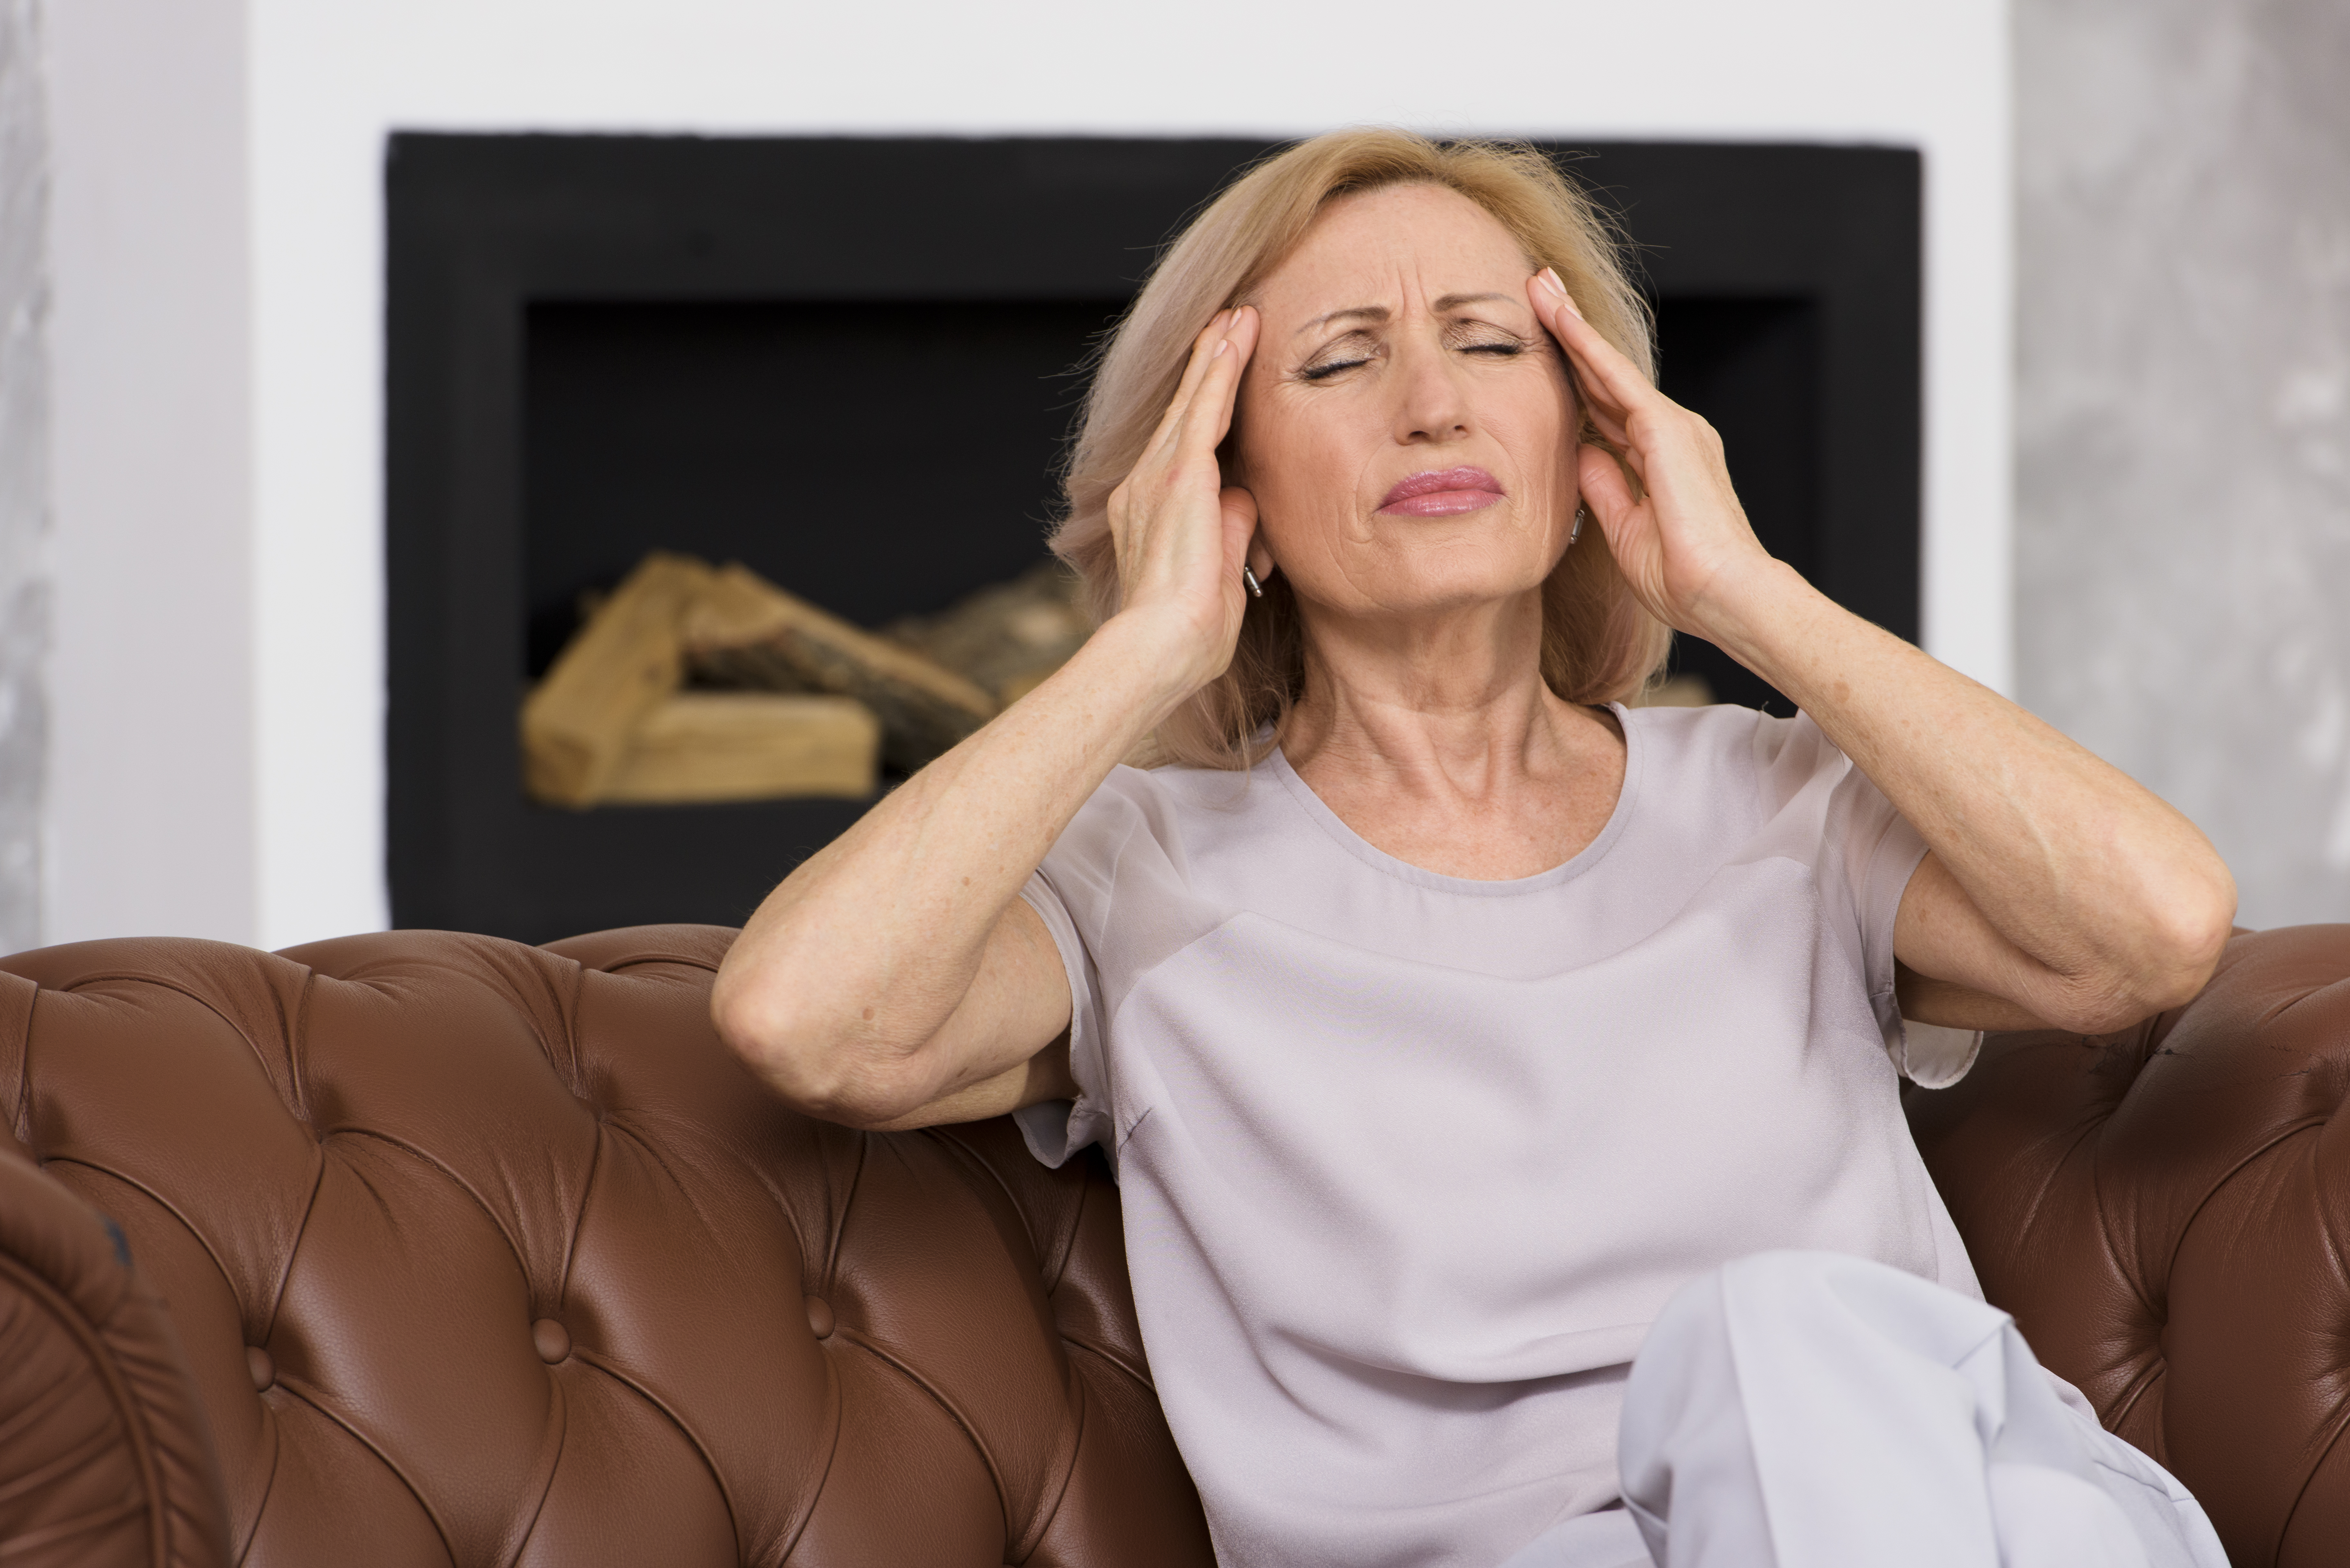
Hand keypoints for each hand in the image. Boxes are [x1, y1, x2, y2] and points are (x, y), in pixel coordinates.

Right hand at [1104, 306, 1262, 691]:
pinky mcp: (1178, 478)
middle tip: (1227, 322)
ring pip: (1193, 403)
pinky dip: (1219, 372)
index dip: (1203, 407)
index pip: (1185, 448)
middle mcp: (1144, 488)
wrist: (1159, 648)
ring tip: (1237, 316)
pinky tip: (1233, 337)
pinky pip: (1203, 411)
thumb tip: (1244, 499)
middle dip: (1207, 366)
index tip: (1220, 374)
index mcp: (1151, 513)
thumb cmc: (1189, 631)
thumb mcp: (1222, 573)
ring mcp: (1156, 480)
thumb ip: (1232, 531)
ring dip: (1216, 356)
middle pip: (1184, 414)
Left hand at [1525, 269, 1777, 638]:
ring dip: (1573, 327)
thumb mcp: (1625, 529)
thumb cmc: (1683, 578)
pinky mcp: (1667, 429)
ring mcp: (1674, 427)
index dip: (1575, 377)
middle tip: (1539, 291)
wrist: (1725, 594)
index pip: (1606, 409)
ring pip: (1609, 367)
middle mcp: (1672, 434)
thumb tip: (1581, 453)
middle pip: (1606, 377)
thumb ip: (1604, 487)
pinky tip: (1560, 318)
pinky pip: (1617, 378)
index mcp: (1661, 461)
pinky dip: (1587, 346)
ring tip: (1539, 287)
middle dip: (1571, 336)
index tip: (1546, 349)